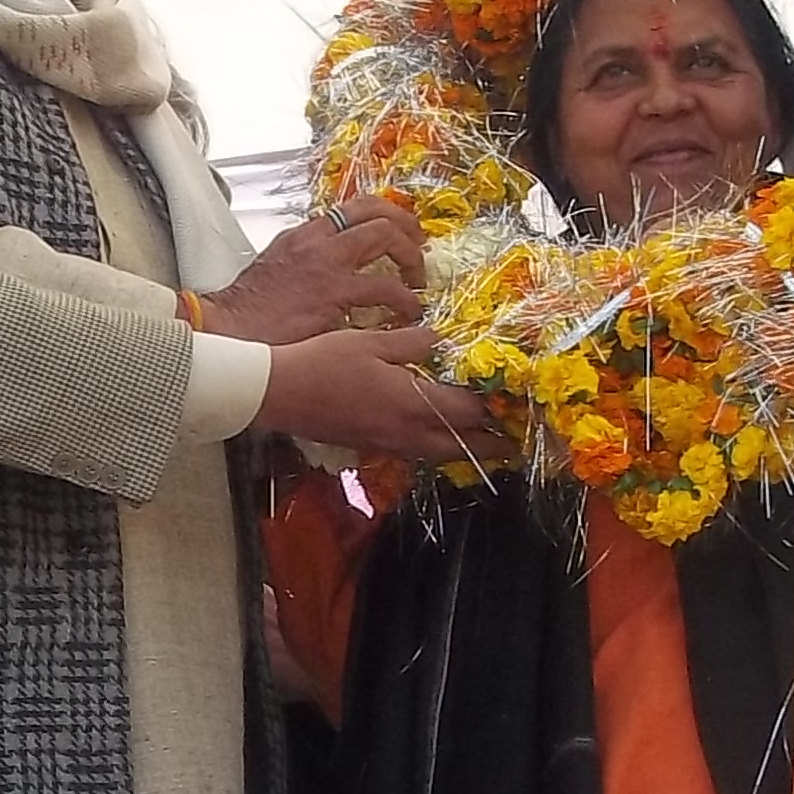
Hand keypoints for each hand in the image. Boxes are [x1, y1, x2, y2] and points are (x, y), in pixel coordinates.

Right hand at [208, 202, 426, 341]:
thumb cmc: (247, 316)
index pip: (351, 208)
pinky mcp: (334, 292)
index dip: (385, 216)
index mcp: (302, 236)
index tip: (401, 233)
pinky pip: (385, 286)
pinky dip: (405, 299)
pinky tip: (408, 313)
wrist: (227, 333)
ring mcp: (327, 263)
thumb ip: (304, 268)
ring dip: (411, 258)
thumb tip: (330, 279)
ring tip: (418, 284)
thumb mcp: (275, 275)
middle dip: (407, 227)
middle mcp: (316, 241)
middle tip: (420, 250)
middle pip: (374, 211)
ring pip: (385, 235)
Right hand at [257, 325, 511, 466]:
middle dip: (491, 445)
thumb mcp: (371, 341)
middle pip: (460, 445)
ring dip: (466, 450)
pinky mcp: (372, 445)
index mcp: (411, 403)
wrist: (278, 393)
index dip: (494, 407)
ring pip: (438, 453)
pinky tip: (437, 437)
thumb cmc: (323, 362)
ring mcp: (388, 442)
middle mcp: (405, 431)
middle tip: (515, 443)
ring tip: (487, 445)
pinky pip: (416, 451)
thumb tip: (443, 340)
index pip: (467, 410)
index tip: (515, 403)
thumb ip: (413, 342)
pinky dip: (437, 448)